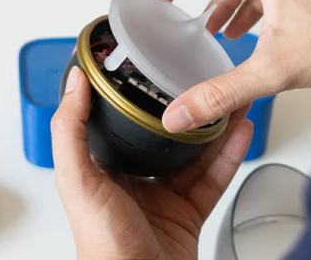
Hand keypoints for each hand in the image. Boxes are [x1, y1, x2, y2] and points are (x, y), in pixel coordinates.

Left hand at [51, 66, 253, 259]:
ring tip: (230, 97)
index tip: (151, 68)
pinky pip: (214, 178)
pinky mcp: (190, 213)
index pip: (122, 122)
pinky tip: (240, 131)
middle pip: (165, 135)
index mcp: (105, 169)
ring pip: (196, 153)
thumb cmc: (101, 245)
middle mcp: (135, 181)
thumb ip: (70, 131)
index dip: (138, 96)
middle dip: (186, 109)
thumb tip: (73, 85)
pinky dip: (230, 155)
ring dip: (214, 126)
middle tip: (203, 80)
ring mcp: (164, 197)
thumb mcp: (77, 179)